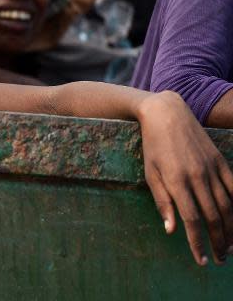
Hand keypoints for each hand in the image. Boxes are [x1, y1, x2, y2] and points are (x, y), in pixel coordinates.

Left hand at [139, 91, 232, 264]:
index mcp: (176, 181)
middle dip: (218, 242)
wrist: (168, 115)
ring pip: (228, 206)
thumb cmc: (154, 146)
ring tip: (230, 248)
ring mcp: (212, 169)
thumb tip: (171, 230)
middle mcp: (197, 177)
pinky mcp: (221, 162)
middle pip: (214, 217)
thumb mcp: (150, 173)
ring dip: (232, 230)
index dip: (197, 242)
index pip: (191, 220)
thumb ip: (162, 202)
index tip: (200, 259)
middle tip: (219, 259)